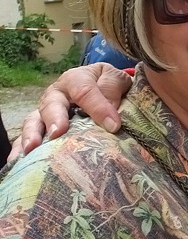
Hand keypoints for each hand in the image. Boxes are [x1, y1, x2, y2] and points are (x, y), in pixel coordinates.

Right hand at [17, 63, 131, 155]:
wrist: (104, 87)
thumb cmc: (109, 84)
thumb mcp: (116, 79)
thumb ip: (113, 89)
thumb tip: (110, 112)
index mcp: (75, 79)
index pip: (84, 91)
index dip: (98, 108)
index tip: (113, 126)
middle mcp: (56, 95)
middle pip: (51, 105)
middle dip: (53, 119)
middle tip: (58, 133)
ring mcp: (46, 112)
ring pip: (34, 121)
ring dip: (32, 135)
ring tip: (32, 149)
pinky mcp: (43, 127)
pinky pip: (29, 136)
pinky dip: (22, 147)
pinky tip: (20, 160)